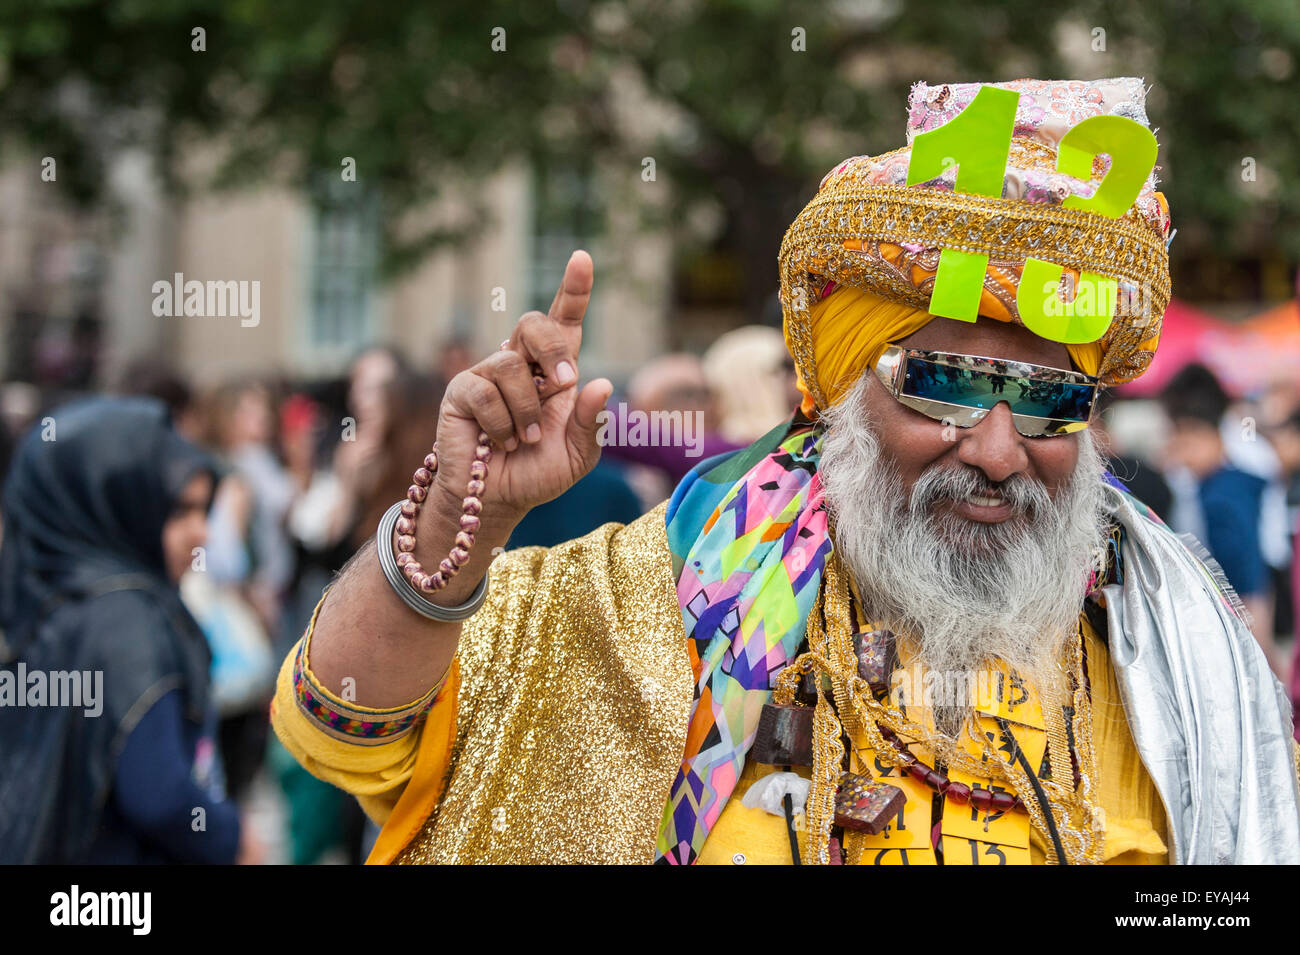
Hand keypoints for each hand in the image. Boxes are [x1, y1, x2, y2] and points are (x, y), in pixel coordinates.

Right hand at [434, 249, 611, 522]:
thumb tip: (603, 384)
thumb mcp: (578, 455)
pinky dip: (501, 423)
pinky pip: (484, 392)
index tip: (582, 258)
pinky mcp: (461, 392)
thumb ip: (592, 423)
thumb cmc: (538, 473)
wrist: (498, 500)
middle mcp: (520, 365)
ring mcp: (487, 375)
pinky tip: (500, 442)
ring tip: (524, 440)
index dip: (573, 289)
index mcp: (554, 372)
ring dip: (526, 409)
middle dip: (551, 347)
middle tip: (563, 382)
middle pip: (533, 323)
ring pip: (510, 365)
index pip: (563, 322)